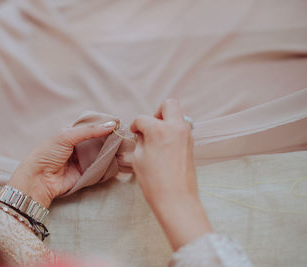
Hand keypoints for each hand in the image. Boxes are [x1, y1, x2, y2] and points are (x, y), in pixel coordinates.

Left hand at [7, 121, 116, 207]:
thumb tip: (111, 125)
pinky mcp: (86, 173)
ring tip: (125, 147)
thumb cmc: (47, 154)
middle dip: (110, 139)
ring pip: (101, 154)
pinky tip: (119, 159)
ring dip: (111, 152)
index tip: (118, 124)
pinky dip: (108, 165)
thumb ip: (89, 131)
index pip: (91, 127)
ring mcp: (82, 160)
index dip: (103, 126)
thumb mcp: (66, 136)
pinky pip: (100, 168)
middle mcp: (78, 146)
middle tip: (125, 136)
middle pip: (98, 141)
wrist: (39, 179)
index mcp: (72, 134)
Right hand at [130, 99, 211, 250]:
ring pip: (178, 116)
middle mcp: (176, 127)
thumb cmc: (154, 181)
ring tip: (157, 139)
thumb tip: (143, 134)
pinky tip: (165, 148)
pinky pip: (182, 129)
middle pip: (169, 104)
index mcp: (159, 129)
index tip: (134, 133)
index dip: (135, 126)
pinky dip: (173, 132)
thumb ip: (141, 141)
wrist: (176, 200)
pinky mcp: (192, 145)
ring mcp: (187, 135)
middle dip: (157, 112)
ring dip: (167, 122)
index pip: (143, 118)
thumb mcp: (139, 158)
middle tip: (151, 127)